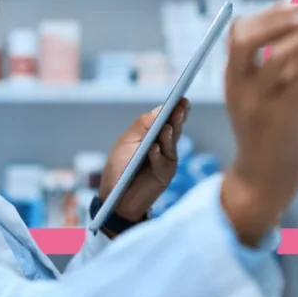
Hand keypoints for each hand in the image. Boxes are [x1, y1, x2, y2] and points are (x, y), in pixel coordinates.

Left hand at [98, 99, 190, 229]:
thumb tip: (161, 108)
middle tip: (181, 108)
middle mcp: (163, 146)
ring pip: (171, 144)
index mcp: (153, 135)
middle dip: (177, 118)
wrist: (116, 198)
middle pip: (173, 129)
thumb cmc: (119, 167)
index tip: (181, 98)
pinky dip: (157, 155)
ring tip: (167, 126)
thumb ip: (143, 125)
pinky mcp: (165, 175)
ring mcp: (166, 160)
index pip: (167, 119)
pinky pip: (162, 162)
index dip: (175, 109)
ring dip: (169, 134)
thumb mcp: (127, 142)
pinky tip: (154, 148)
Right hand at [219, 2, 297, 246]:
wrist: (262, 181)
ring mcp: (260, 102)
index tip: (292, 6)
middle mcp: (240, 88)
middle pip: (246, 39)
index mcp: (232, 80)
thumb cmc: (267, 135)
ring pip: (278, 55)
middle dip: (276, 18)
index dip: (265, 15)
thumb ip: (269, 67)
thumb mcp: (256, 97)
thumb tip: (296, 28)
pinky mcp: (284, 115)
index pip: (236, 33)